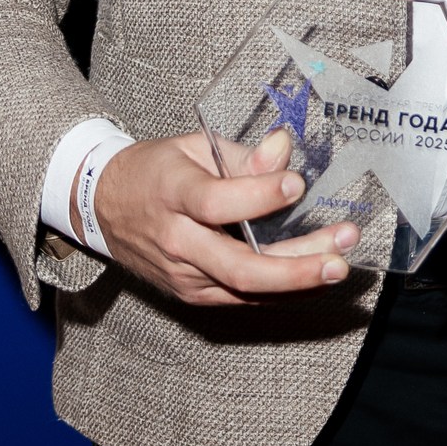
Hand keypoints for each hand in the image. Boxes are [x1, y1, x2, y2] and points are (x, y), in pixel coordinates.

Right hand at [86, 129, 359, 308]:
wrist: (106, 208)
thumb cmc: (155, 171)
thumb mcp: (193, 148)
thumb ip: (241, 156)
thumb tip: (283, 149)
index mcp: (172, 193)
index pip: (216, 202)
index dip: (259, 196)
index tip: (297, 185)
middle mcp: (177, 241)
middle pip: (239, 266)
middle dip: (296, 265)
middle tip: (339, 252)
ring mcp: (184, 275)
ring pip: (247, 287)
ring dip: (299, 279)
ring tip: (340, 263)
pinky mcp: (193, 294)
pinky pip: (244, 297)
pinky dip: (283, 290)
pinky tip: (315, 276)